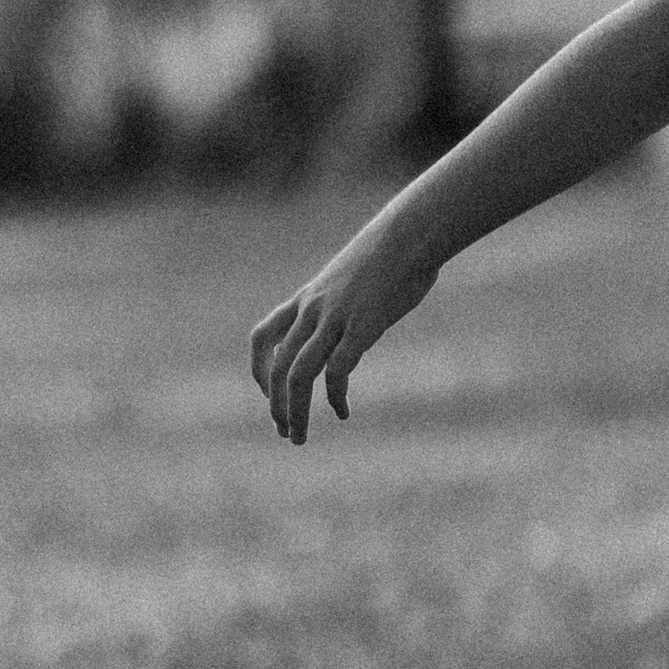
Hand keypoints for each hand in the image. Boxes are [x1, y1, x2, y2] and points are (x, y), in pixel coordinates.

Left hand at [250, 216, 439, 444]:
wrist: (411, 232)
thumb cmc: (392, 251)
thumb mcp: (356, 275)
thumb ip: (347, 297)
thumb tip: (358, 308)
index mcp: (308, 298)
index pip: (262, 337)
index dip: (258, 370)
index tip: (269, 395)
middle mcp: (313, 310)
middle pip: (278, 365)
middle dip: (276, 405)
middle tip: (284, 432)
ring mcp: (335, 318)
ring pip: (298, 374)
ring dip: (295, 410)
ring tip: (298, 437)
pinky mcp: (361, 326)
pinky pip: (337, 371)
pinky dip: (335, 397)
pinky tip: (342, 412)